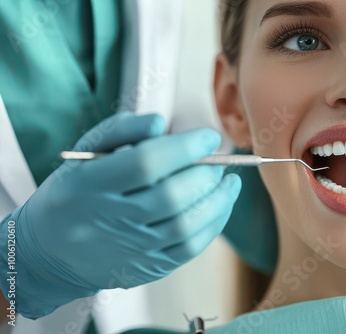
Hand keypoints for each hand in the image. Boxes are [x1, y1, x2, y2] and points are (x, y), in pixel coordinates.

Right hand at [0, 112, 240, 318]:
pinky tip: (221, 205)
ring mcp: (131, 248)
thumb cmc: (74, 193)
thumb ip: (121, 130)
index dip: (185, 148)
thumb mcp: (84, 154)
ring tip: (230, 181)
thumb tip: (161, 123)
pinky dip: (214, 223)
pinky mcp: (147, 267)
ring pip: (186, 224)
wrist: (51, 254)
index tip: (210, 137)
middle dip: (206, 174)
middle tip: (219, 161)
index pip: (146, 163)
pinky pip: (190, 247)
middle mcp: (111, 220)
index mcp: (91, 185)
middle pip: (172, 195)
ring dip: (219, 200)